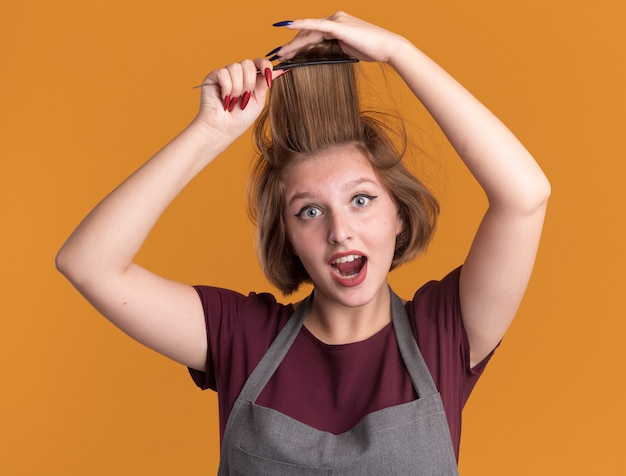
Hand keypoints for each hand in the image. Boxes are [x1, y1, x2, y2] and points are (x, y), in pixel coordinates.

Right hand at [192, 58, 285, 139]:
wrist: (223, 130)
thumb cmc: (240, 119)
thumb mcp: (258, 101)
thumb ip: (264, 84)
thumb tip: (278, 70)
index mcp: (250, 79)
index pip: (259, 62)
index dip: (265, 65)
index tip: (269, 77)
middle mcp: (238, 74)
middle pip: (248, 63)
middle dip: (249, 82)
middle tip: (245, 97)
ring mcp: (225, 74)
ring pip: (236, 67)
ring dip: (237, 88)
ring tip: (233, 102)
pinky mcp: (213, 77)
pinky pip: (223, 73)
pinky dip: (226, 88)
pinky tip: (224, 99)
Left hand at [271, 11, 407, 65]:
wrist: (388, 48)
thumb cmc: (371, 50)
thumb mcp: (348, 50)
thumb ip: (334, 49)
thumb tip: (322, 56)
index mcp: (336, 24)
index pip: (312, 34)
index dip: (297, 44)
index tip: (285, 54)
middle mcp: (334, 18)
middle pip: (307, 33)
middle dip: (291, 45)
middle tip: (276, 56)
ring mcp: (336, 20)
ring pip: (309, 33)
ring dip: (292, 43)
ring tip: (279, 54)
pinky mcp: (338, 26)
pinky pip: (315, 26)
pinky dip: (300, 25)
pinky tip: (286, 25)